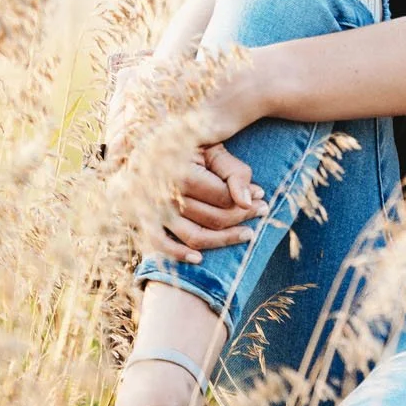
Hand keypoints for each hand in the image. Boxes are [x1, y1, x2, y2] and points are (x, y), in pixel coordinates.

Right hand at [144, 144, 269, 264]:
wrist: (144, 147)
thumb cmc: (185, 148)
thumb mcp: (212, 150)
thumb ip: (233, 171)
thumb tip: (252, 198)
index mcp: (182, 173)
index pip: (224, 198)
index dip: (247, 199)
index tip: (261, 196)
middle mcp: (166, 195)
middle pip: (214, 218)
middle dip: (243, 217)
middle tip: (262, 210)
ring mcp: (153, 210)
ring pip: (195, 236)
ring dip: (225, 240)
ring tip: (248, 234)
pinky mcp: (143, 220)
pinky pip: (162, 245)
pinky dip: (179, 255)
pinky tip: (200, 258)